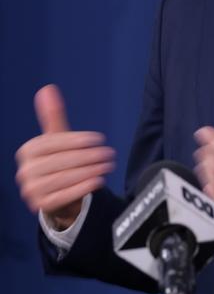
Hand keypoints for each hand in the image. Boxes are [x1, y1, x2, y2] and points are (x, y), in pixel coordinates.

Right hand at [14, 84, 115, 229]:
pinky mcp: (42, 205)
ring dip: (90, 171)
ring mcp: (31, 189)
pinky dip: (83, 187)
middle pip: (62, 161)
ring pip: (65, 178)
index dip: (79, 140)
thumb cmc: (59, 160)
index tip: (100, 139)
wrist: (57, 193)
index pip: (55, 143)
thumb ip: (53, 116)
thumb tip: (48, 88)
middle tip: (109, 153)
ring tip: (108, 165)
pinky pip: (65, 195)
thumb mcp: (57, 138)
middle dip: (89, 156)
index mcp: (28, 151)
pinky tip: (99, 181)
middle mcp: (25, 171)